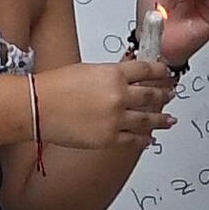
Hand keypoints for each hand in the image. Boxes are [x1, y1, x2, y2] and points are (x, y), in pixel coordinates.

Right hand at [32, 57, 175, 155]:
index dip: (162, 72)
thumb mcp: (88, 70)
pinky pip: (134, 139)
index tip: (167, 74)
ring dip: (162, 119)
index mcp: (114, 74)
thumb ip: (111, 75)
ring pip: (149, 119)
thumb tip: (126, 80)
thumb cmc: (55, 87)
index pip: (148, 70)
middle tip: (171, 94)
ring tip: (169, 119)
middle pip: (153, 95)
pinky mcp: (109, 138)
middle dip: (165, 95)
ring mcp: (116, 119)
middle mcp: (119, 95)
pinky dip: (144, 139)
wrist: (37, 107)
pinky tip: (149, 138)